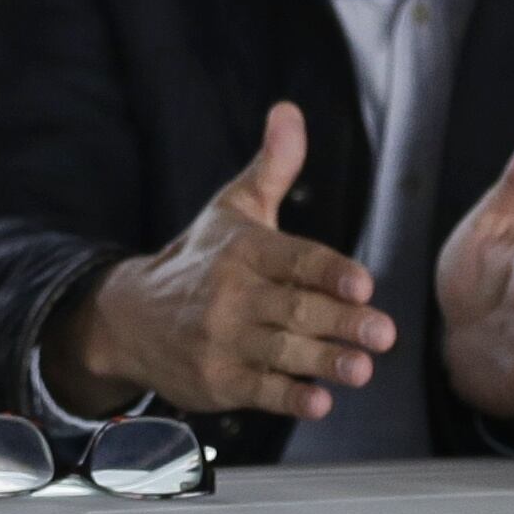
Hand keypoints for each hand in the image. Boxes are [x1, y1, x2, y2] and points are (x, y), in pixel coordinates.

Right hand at [50, 103, 397, 423]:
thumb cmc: (199, 261)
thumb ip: (273, 167)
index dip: (329, 271)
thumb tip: (289, 111)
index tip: (364, 283)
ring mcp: (222, 340)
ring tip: (362, 368)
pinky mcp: (217, 380)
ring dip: (324, 362)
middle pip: (295, 308)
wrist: (130, 319)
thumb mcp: (233, 209)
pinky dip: (289, 397)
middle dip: (341, 321)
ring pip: (281, 351)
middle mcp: (231, 293)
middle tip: (383, 333)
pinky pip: (259, 391)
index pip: (293, 259)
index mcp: (243, 249)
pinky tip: (320, 401)